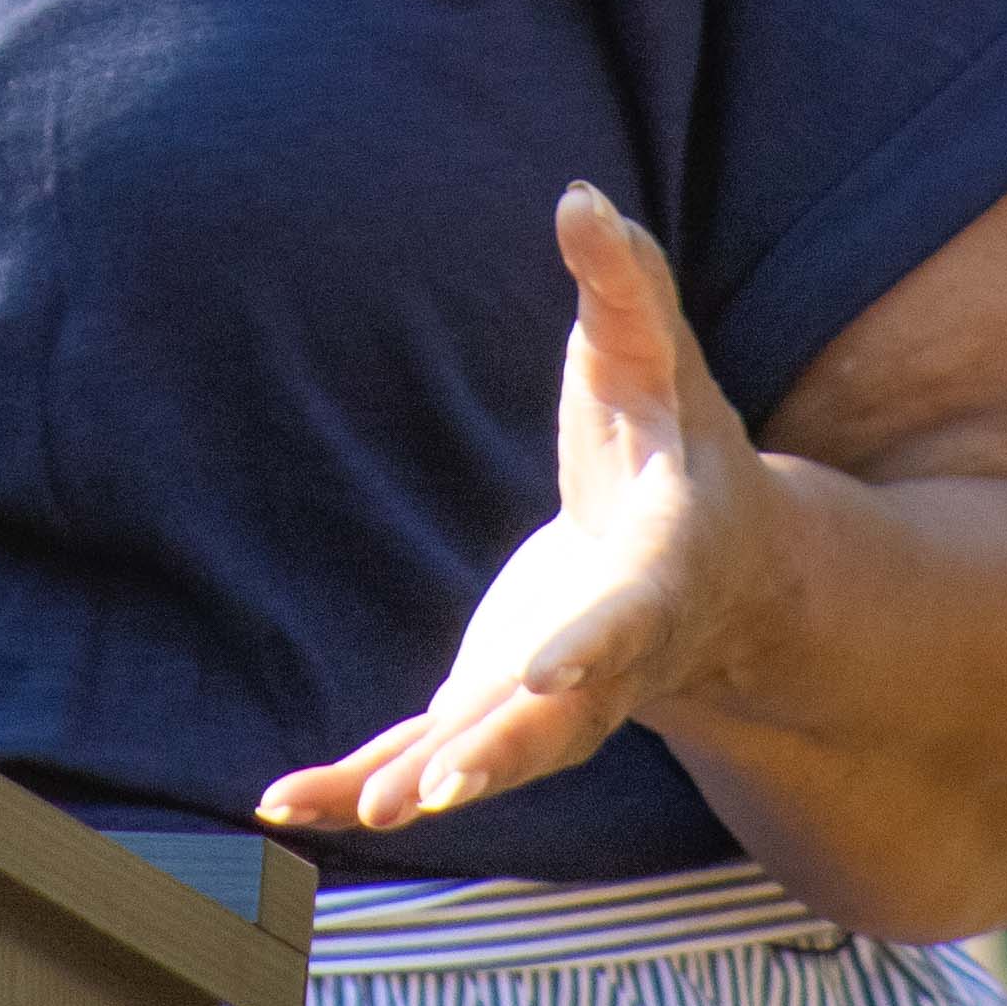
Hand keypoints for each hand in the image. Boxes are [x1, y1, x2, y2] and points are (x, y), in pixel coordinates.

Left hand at [257, 185, 765, 831]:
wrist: (719, 571)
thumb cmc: (679, 447)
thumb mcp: (664, 365)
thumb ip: (627, 288)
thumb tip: (580, 194)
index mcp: (658, 576)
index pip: (625, 618)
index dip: (585, 646)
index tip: (539, 667)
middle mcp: (610, 663)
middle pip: (556, 722)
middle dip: (496, 752)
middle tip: (435, 788)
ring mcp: (552, 702)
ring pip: (486, 759)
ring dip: (414, 787)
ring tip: (345, 811)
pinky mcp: (497, 710)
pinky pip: (429, 757)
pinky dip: (363, 784)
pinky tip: (287, 803)